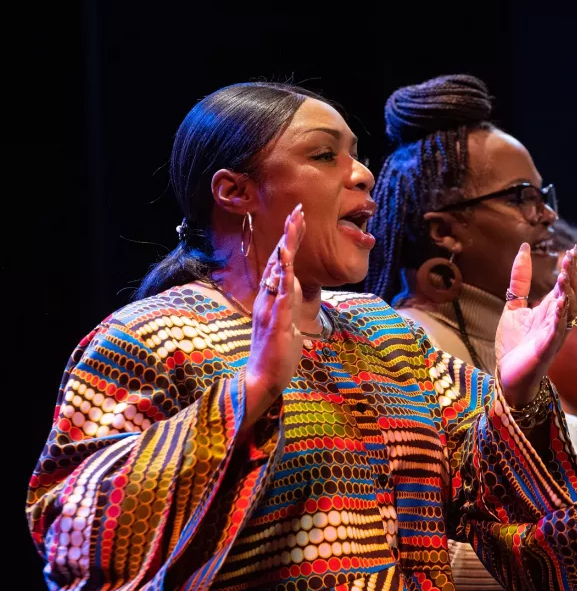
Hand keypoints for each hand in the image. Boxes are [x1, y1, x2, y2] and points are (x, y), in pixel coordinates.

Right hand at [244, 205, 305, 423]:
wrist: (263, 379)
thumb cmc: (276, 355)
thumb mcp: (289, 323)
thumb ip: (288, 303)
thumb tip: (292, 288)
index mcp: (272, 298)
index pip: (281, 264)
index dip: (289, 242)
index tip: (298, 220)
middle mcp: (267, 298)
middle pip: (278, 260)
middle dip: (289, 235)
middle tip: (298, 210)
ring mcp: (269, 308)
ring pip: (277, 271)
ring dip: (286, 247)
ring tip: (293, 224)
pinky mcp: (274, 321)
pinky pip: (279, 294)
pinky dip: (283, 275)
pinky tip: (286, 259)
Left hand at [496, 244, 576, 407]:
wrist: (508, 375)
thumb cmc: (514, 344)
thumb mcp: (514, 306)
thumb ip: (519, 280)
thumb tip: (524, 249)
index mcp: (550, 310)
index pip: (564, 286)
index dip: (568, 269)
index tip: (570, 250)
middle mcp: (556, 320)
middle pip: (570, 295)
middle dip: (571, 276)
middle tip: (569, 257)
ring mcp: (553, 334)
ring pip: (568, 311)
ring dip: (568, 294)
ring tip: (564, 276)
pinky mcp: (546, 348)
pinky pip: (557, 331)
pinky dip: (560, 318)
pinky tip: (560, 304)